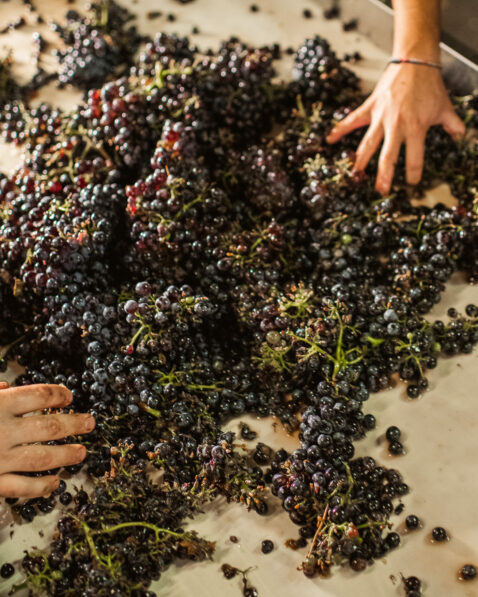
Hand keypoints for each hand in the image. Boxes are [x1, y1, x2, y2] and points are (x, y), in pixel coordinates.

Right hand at [0, 383, 94, 497]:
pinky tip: (55, 483)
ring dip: (65, 455)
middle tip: (90, 422)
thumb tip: (7, 386)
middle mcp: (3, 431)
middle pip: (49, 427)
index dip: (58, 395)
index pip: (38, 396)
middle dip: (74, 424)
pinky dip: (40, 486)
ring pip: (41, 458)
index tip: (68, 397)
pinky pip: (21, 487)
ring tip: (82, 452)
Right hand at [326, 64, 464, 194]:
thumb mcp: (445, 107)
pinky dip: (340, 129)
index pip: (414, 157)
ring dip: (361, 161)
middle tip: (381, 190)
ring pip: (368, 144)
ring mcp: (380, 117)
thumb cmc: (430, 85)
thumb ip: (453, 125)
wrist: (415, 61)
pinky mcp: (370, 107)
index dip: (414, 173)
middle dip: (384, 176)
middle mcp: (396, 126)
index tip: (412, 183)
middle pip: (387, 157)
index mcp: (416, 128)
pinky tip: (329, 139)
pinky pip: (352, 120)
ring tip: (355, 174)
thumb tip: (461, 136)